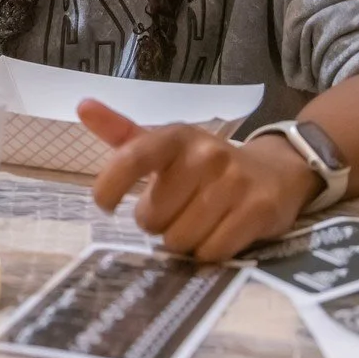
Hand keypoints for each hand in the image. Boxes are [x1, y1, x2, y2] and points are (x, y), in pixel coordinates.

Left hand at [80, 99, 315, 261]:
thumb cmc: (204, 164)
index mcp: (176, 137)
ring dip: (182, 240)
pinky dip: (209, 251)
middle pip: (153, 217)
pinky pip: (212, 251)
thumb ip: (121, 132)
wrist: (276, 171)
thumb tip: (83, 106)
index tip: (104, 205)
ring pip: (180, 239)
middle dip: (158, 222)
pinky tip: (218, 232)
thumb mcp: (164, 145)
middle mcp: (206, 155)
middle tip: (175, 211)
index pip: (133, 157)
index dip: (111, 184)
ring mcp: (235, 182)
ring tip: (197, 221)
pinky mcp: (259, 210)